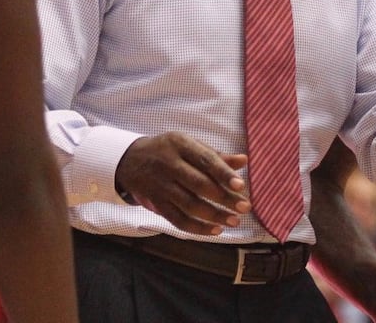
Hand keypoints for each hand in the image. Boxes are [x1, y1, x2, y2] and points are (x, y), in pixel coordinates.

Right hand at [115, 132, 251, 235]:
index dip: (223, 173)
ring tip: (234, 221)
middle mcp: (169, 164)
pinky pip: (177, 219)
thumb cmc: (169, 150)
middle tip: (245, 207)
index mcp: (181, 144)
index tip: (241, 186)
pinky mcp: (156, 202)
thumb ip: (216, 155)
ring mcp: (161, 185)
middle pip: (199, 184)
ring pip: (189, 204)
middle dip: (224, 198)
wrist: (130, 159)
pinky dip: (197, 227)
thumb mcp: (188, 144)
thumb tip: (244, 161)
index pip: (205, 159)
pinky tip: (215, 231)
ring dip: (214, 216)